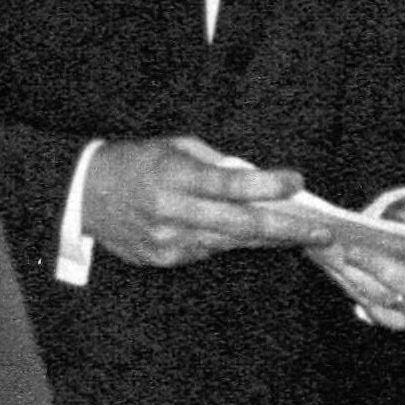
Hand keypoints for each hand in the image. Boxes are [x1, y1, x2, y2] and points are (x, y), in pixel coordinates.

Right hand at [81, 136, 334, 268]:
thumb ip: (213, 162)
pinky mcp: (162, 258)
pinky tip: (231, 232)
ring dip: (264, 238)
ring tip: (296, 235)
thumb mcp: (171, 147)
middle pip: (241, 224)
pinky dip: (223, 241)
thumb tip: (254, 178)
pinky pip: (205, 251)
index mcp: (173, 175)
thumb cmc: (131, 162)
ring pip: (229, 242)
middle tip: (322, 232)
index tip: (297, 182)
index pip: (231, 183)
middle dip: (287, 228)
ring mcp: (167, 239)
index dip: (268, 184)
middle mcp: (172, 210)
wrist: (81, 194)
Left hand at [311, 188, 404, 330]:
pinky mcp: (398, 319)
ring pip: (391, 300)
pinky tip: (341, 272)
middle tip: (353, 249)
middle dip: (383, 268)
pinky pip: (379, 313)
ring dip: (363, 279)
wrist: (392, 235)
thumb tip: (400, 224)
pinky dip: (358, 292)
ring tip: (340, 256)